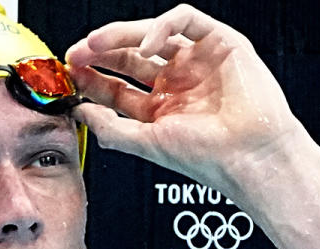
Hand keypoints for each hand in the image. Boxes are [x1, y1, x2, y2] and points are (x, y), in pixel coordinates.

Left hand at [66, 4, 304, 198]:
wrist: (250, 156)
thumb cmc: (208, 156)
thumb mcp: (146, 142)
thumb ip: (109, 127)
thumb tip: (78, 112)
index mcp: (161, 109)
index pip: (117, 88)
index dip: (92, 80)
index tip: (70, 77)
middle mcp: (177, 84)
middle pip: (128, 59)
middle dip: (99, 54)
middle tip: (75, 55)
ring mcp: (197, 62)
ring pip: (152, 36)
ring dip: (120, 36)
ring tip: (95, 44)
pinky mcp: (220, 43)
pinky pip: (186, 21)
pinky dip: (161, 28)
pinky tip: (146, 46)